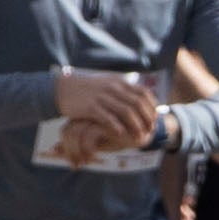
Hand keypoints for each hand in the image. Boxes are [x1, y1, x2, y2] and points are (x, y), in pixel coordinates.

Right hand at [47, 67, 167, 155]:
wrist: (63, 89)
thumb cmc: (87, 91)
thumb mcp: (106, 85)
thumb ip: (121, 91)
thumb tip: (138, 100)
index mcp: (119, 82)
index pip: (143, 93)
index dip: (152, 106)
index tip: (155, 118)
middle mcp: (113, 88)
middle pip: (137, 104)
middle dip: (147, 119)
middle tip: (151, 130)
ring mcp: (102, 97)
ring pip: (126, 112)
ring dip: (135, 126)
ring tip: (139, 136)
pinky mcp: (90, 106)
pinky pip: (107, 118)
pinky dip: (117, 127)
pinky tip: (122, 135)